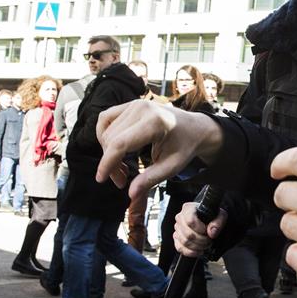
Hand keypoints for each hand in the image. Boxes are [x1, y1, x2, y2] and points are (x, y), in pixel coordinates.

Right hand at [95, 100, 222, 199]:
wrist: (195, 128)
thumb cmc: (185, 147)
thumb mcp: (172, 166)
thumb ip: (151, 179)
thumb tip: (131, 194)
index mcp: (155, 122)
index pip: (120, 143)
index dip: (107, 163)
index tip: (101, 179)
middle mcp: (142, 108)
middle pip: (110, 139)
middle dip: (111, 163)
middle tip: (123, 180)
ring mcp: (135, 103)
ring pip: (105, 130)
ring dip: (107, 151)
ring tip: (121, 166)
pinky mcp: (130, 104)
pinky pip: (105, 119)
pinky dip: (105, 136)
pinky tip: (115, 149)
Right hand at [173, 201, 227, 256]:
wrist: (208, 220)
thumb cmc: (212, 216)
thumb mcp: (220, 215)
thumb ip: (218, 222)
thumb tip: (211, 233)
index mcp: (188, 208)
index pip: (190, 221)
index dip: (200, 229)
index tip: (207, 231)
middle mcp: (180, 218)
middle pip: (188, 234)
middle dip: (201, 240)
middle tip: (209, 240)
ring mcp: (177, 229)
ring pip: (184, 242)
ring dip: (197, 246)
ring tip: (206, 244)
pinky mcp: (176, 239)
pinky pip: (180, 248)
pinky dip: (190, 252)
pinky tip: (199, 251)